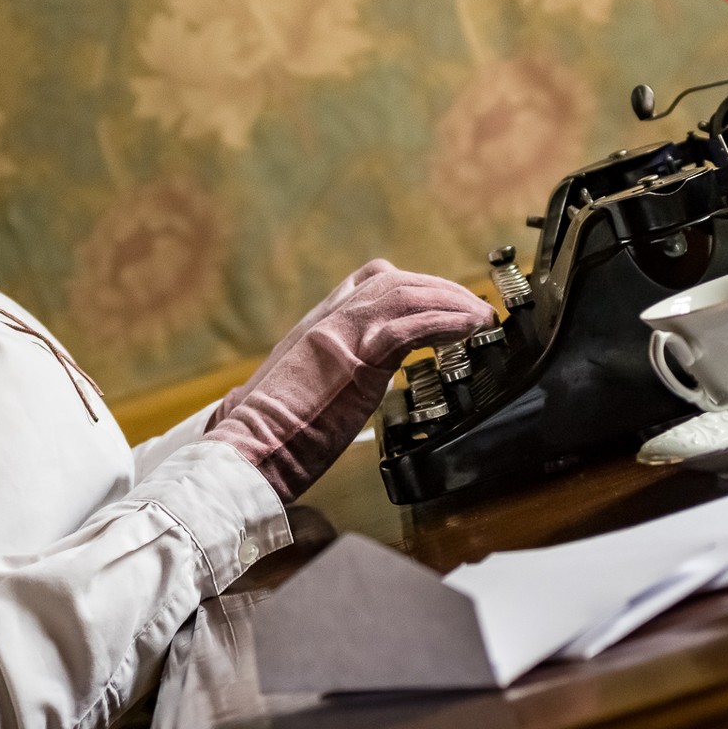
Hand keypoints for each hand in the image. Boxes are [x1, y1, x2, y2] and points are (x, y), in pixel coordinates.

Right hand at [204, 265, 495, 502]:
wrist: (248, 447)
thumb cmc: (265, 436)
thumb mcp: (293, 393)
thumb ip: (319, 379)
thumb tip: (336, 391)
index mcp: (314, 327)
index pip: (367, 282)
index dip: (410, 286)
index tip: (437, 301)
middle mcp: (328, 320)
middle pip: (393, 281)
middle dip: (438, 290)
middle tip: (470, 306)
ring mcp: (341, 334)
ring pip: (406, 294)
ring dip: (451, 302)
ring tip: (479, 317)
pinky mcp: (357, 357)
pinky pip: (412, 326)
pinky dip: (447, 322)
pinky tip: (469, 328)